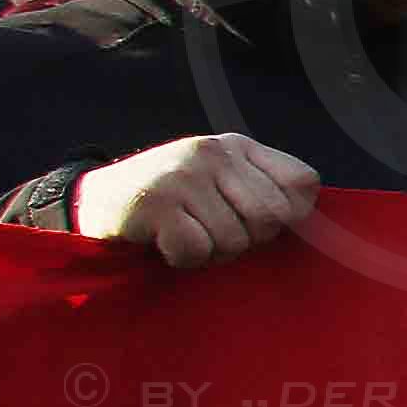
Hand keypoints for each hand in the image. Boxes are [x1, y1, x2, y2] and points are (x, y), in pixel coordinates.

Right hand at [73, 136, 318, 267]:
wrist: (94, 202)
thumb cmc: (171, 201)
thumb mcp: (220, 182)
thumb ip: (263, 191)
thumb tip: (312, 222)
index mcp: (238, 146)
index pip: (303, 183)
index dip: (292, 216)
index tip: (257, 223)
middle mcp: (213, 153)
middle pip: (273, 218)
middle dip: (249, 241)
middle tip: (213, 234)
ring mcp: (184, 175)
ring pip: (236, 240)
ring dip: (213, 253)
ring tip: (188, 236)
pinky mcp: (157, 202)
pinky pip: (198, 250)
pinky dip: (185, 260)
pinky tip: (167, 245)